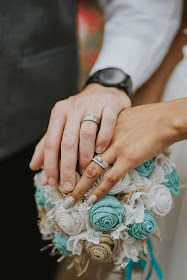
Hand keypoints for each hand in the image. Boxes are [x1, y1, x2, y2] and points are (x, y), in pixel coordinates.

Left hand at [29, 83, 130, 190]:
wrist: (104, 90)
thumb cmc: (82, 113)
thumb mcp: (63, 125)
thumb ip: (49, 144)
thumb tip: (34, 166)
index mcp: (59, 113)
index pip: (51, 142)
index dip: (50, 164)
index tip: (52, 182)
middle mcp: (73, 107)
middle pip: (68, 140)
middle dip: (67, 166)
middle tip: (69, 185)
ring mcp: (92, 104)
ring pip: (86, 133)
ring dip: (85, 155)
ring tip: (86, 170)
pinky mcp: (109, 104)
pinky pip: (106, 122)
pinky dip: (103, 138)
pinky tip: (101, 151)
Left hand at [63, 98, 186, 207]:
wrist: (162, 118)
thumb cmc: (140, 119)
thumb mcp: (113, 119)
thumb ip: (98, 130)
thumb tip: (88, 143)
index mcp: (95, 124)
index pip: (70, 141)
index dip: (58, 156)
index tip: (51, 169)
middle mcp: (101, 135)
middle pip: (76, 156)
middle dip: (64, 174)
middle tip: (52, 187)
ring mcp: (115, 147)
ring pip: (91, 170)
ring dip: (79, 187)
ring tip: (69, 200)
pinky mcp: (129, 157)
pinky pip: (111, 177)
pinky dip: (99, 190)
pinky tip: (91, 199)